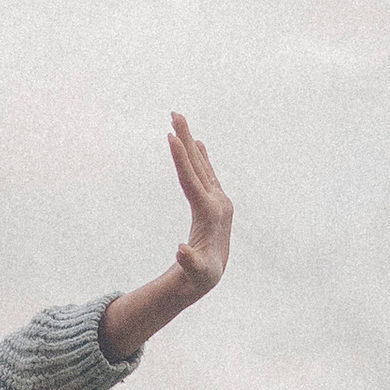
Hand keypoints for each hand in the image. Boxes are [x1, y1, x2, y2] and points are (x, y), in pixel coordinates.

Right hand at [167, 114, 232, 295]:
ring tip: (180, 121)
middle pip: (198, 165)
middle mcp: (217, 201)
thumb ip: (189, 262)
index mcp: (210, 213)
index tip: (171, 137)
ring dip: (190, 143)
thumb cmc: (201, 275)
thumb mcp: (196, 272)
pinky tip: (196, 144)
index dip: (180, 159)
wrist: (213, 274)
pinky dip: (200, 157)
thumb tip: (181, 250)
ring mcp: (218, 199)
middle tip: (174, 114)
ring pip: (202, 166)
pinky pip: (206, 173)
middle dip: (185, 139)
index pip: (192, 180)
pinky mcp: (215, 201)